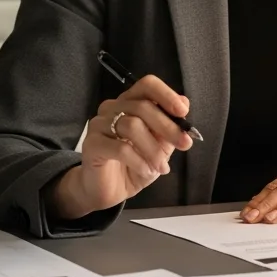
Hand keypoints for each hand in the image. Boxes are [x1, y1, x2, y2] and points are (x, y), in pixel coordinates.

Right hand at [48, 75, 193, 220]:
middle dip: (168, 127)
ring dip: (153, 149)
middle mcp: (112, 108)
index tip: (183, 112)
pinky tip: (147, 171)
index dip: (166, 95)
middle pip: (142, 106)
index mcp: (130, 102)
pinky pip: (120, 148)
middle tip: (185, 144)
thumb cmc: (135, 164)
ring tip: (161, 167)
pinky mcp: (91, 144)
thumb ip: (170, 125)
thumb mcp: (160, 146)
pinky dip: (139, 161)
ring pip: (132, 126)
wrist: (109, 190)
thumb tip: (184, 102)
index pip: (147, 86)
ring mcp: (99, 124)